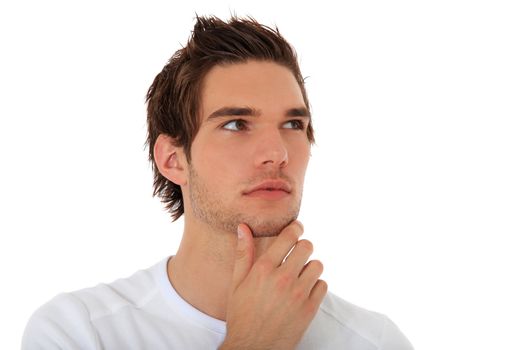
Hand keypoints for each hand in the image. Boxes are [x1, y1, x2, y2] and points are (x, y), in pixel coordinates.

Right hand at [219, 221, 327, 349]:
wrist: (252, 348)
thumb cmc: (242, 315)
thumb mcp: (237, 283)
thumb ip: (243, 253)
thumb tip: (243, 227)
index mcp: (263, 269)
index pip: (289, 236)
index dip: (296, 228)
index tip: (297, 228)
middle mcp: (282, 279)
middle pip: (307, 247)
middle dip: (302, 247)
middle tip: (296, 254)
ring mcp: (298, 294)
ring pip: (317, 265)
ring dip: (310, 267)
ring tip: (299, 275)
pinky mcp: (309, 309)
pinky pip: (322, 285)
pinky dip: (315, 285)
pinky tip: (303, 291)